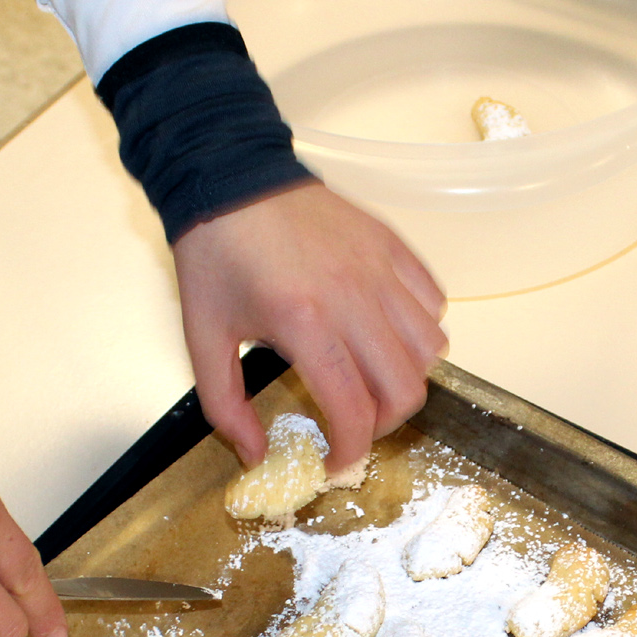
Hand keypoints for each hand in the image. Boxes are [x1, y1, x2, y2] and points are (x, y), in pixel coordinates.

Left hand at [172, 182, 446, 471]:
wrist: (228, 175)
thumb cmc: (216, 253)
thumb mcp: (203, 337)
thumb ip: (225, 406)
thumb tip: (254, 454)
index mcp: (304, 323)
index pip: (354, 410)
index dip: (351, 451)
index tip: (337, 462)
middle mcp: (353, 297)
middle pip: (406, 388)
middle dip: (385, 424)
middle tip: (357, 425)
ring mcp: (379, 269)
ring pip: (431, 349)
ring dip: (408, 377)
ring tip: (375, 379)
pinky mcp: (391, 246)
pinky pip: (433, 303)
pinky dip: (421, 329)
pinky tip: (386, 333)